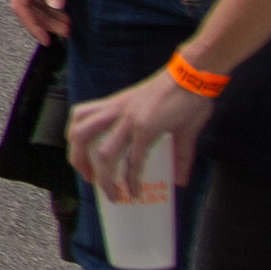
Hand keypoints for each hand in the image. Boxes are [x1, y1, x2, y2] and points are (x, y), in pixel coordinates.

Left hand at [66, 62, 210, 197]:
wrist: (194, 76)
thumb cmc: (183, 96)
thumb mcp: (170, 124)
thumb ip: (176, 155)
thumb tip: (180, 182)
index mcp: (115, 106)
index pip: (81, 120)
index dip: (76, 142)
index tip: (85, 165)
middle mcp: (116, 112)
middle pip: (80, 134)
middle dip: (78, 161)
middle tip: (90, 180)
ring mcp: (129, 120)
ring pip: (103, 153)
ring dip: (104, 177)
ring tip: (112, 193)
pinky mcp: (146, 127)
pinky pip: (134, 158)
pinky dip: (133, 179)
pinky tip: (135, 190)